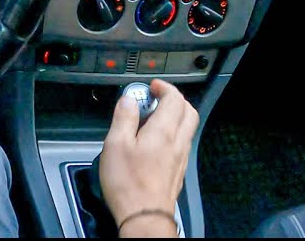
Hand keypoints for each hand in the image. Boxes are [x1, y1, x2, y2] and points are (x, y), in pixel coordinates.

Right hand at [99, 79, 199, 237]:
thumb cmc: (129, 183)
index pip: (174, 98)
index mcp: (163, 131)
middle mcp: (177, 142)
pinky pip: (181, 143)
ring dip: (175, 116)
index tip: (152, 86)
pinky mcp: (178, 171)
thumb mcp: (116, 144)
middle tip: (157, 98)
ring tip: (152, 119)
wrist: (144, 217)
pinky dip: (172, 133)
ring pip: (187, 128)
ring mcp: (180, 158)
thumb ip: (124, 117)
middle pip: (189, 111)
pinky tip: (154, 142)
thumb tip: (128, 100)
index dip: (164, 87)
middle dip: (175, 99)